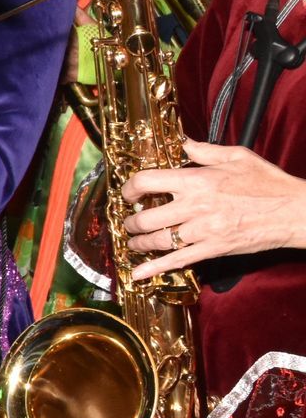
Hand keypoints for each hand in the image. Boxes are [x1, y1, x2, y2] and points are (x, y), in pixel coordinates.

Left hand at [123, 139, 305, 278]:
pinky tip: (137, 274)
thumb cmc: (268, 183)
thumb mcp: (237, 157)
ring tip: (133, 241)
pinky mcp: (213, 250)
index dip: (130, 188)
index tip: (128, 193)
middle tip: (129, 221)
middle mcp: (194, 207)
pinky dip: (154, 269)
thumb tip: (182, 143)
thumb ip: (204, 151)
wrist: (295, 212)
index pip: (147, 182)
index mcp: (196, 181)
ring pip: (157, 241)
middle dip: (131, 221)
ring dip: (138, 243)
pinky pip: (177, 261)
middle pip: (146, 217)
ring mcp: (202, 231)